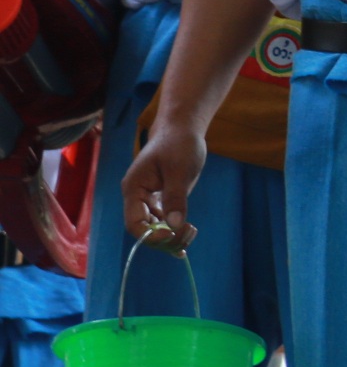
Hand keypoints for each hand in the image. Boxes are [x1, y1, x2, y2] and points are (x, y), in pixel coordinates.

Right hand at [121, 122, 207, 251]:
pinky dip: (175, 229)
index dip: (151, 235)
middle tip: (189, 234)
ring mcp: (149, 199)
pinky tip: (186, 237)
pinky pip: (164, 219)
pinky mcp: (162, 198)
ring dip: (172, 235)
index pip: (135, 223)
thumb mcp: (179, 170)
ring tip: (192, 233)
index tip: (173, 235)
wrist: (182, 129)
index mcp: (134, 188)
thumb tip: (174, 225)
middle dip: (165, 237)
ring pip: (155, 226)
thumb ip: (175, 197)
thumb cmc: (178, 144)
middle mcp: (138, 197)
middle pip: (145, 228)